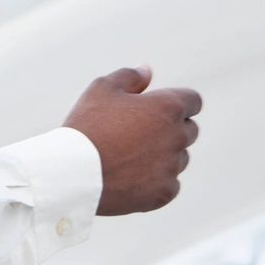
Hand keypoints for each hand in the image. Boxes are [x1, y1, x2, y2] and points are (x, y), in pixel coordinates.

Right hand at [63, 66, 199, 216]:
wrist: (72, 173)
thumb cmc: (87, 126)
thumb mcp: (102, 89)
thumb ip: (130, 77)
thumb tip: (148, 71)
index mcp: (168, 107)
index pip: (193, 100)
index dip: (177, 102)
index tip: (158, 108)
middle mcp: (177, 136)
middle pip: (189, 130)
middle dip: (171, 128)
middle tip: (138, 132)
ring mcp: (172, 167)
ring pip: (179, 158)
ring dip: (164, 155)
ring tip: (129, 156)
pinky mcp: (164, 192)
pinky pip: (170, 184)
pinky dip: (156, 181)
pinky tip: (131, 176)